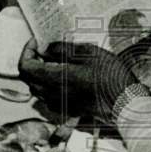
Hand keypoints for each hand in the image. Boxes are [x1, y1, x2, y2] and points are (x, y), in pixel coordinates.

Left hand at [18, 39, 138, 122]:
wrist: (125, 103)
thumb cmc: (110, 76)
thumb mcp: (88, 53)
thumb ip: (61, 49)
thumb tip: (45, 49)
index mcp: (54, 79)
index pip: (25, 67)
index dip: (27, 51)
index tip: (37, 41)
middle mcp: (51, 95)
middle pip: (29, 79)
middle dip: (33, 61)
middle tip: (46, 49)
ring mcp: (59, 105)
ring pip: (38, 89)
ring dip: (41, 74)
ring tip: (57, 61)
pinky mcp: (68, 110)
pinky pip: (49, 98)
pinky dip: (50, 85)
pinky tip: (66, 77)